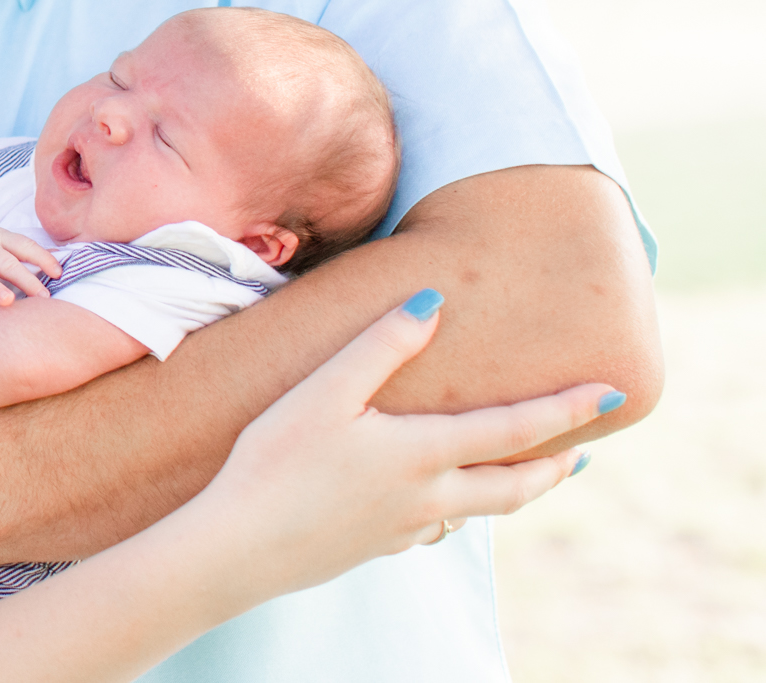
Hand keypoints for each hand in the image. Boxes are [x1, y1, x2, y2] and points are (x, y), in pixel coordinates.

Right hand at [188, 291, 612, 602]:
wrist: (240, 548)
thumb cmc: (275, 463)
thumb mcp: (322, 392)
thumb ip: (379, 347)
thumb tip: (433, 301)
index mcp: (421, 454)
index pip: (512, 429)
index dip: (564, 410)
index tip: (610, 395)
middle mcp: (427, 497)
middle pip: (512, 487)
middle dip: (552, 467)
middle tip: (582, 453)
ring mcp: (403, 528)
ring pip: (479, 512)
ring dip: (512, 492)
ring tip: (525, 476)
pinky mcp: (376, 547)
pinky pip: (433, 528)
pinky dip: (454, 510)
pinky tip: (437, 505)